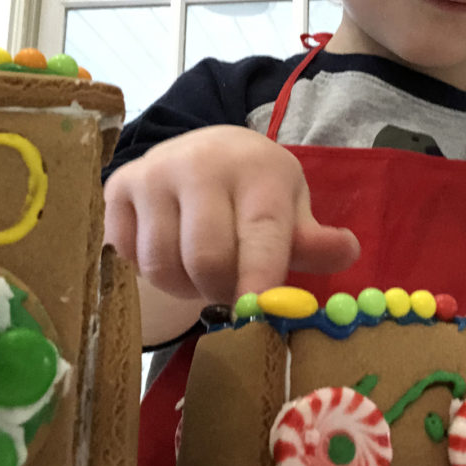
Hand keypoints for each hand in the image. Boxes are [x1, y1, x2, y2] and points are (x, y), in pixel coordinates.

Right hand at [104, 125, 359, 305]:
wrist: (206, 148)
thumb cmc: (256, 190)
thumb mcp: (291, 208)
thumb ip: (314, 240)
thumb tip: (347, 251)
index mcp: (256, 170)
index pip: (260, 234)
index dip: (259, 280)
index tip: (257, 316)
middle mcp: (202, 164)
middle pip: (205, 259)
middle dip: (219, 292)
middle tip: (229, 291)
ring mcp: (154, 172)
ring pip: (161, 264)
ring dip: (183, 287)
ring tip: (200, 271)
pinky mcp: (118, 186)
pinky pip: (127, 257)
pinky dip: (147, 271)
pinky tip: (167, 250)